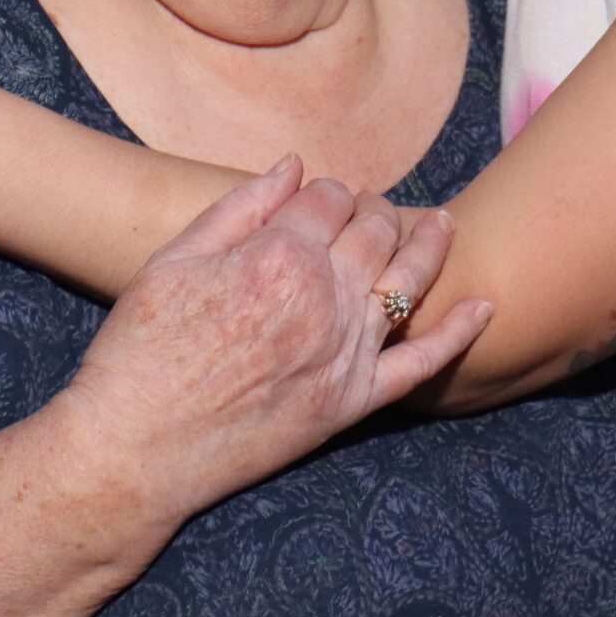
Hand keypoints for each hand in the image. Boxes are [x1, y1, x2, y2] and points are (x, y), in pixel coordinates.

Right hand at [61, 158, 491, 518]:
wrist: (133, 450)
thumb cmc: (139, 350)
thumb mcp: (174, 260)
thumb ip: (240, 207)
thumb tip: (294, 166)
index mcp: (280, 254)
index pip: (328, 198)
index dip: (326, 190)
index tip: (317, 196)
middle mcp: (324, 298)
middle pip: (374, 231)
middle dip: (375, 209)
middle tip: (370, 207)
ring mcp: (344, 353)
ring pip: (407, 281)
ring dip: (429, 245)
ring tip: (441, 225)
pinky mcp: (350, 404)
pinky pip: (419, 365)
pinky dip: (456, 334)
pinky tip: (482, 307)